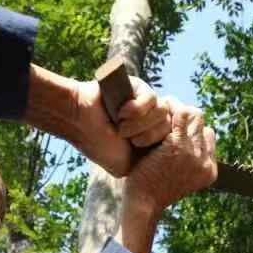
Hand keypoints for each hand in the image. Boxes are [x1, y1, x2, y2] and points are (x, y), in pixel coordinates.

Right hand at [24, 65, 167, 176]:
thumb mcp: (126, 165)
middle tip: (126, 138)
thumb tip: (169, 164)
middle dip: (147, 135)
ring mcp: (147, 103)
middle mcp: (152, 119)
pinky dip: (136, 109)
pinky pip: (152, 99)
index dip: (156, 144)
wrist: (79, 122)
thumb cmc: (99, 145)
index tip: (135, 147)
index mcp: (152, 137)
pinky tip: (121, 113)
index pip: (173, 139)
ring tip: (121, 127)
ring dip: (140, 123)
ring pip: (162, 112)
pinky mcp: (140, 87)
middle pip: (170, 126)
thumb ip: (147, 165)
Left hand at [124, 98, 217, 213]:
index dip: (190, 128)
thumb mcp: (177, 176)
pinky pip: (181, 115)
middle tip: (164, 113)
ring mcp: (194, 154)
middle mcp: (206, 162)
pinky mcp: (179, 147)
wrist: (142, 204)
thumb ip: (187, 159)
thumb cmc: (152, 189)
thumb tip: (184, 136)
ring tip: (160, 111)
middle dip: (183, 116)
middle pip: (202, 123)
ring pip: (194, 115)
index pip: (208, 135)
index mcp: (209, 171)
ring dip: (176, 110)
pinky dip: (169, 110)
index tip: (173, 126)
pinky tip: (156, 112)